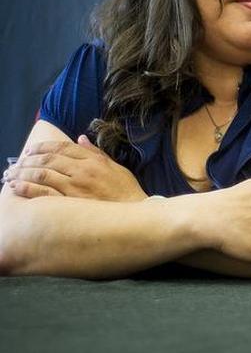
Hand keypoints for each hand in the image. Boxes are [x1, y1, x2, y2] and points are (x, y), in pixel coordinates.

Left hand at [4, 136, 146, 201]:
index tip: (31, 150)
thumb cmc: (126, 191)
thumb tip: (81, 138)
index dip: (44, 147)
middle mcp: (82, 171)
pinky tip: (16, 188)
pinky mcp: (70, 204)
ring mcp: (74, 188)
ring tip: (11, 175)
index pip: (63, 148)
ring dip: (23, 173)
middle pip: (48, 160)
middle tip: (17, 162)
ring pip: (42, 175)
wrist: (135, 213)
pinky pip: (43, 194)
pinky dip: (27, 189)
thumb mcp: (116, 166)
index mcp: (93, 161)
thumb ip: (96, 152)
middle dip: (29, 159)